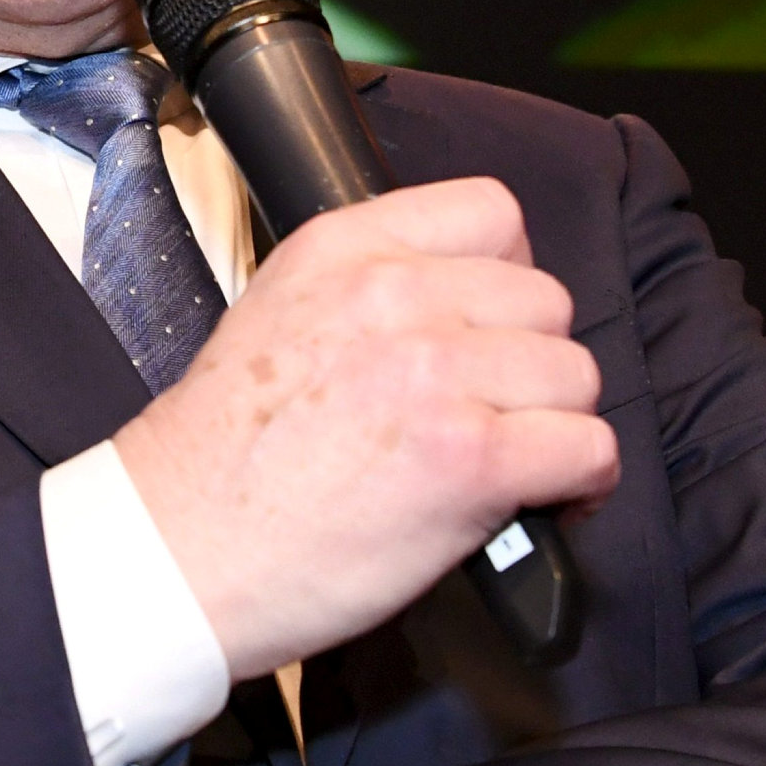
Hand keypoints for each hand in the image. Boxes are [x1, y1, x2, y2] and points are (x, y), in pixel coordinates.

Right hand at [113, 176, 617, 678]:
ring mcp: (436, 372)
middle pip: (545, 300)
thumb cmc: (217, 464)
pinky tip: (545, 503)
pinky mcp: (472, 458)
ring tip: (515, 463)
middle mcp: (395, 295)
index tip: (492, 327)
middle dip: (531, 364)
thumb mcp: (276, 315)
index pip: (492, 213)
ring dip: (557, 423)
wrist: (177, 553)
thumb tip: (459, 314)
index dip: (508, 277)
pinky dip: (580, 483)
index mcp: (344, 249)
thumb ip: (365, 292)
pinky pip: (587, 448)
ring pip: (575, 373)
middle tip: (497, 413)